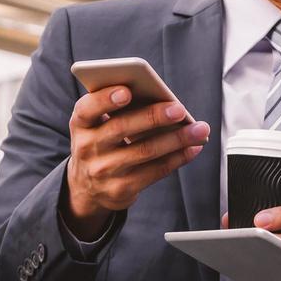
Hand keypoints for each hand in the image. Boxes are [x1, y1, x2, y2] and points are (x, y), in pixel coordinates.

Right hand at [65, 86, 209, 238]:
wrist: (87, 186)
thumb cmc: (102, 142)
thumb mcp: (98, 125)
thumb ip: (119, 110)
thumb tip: (163, 99)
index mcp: (81, 124)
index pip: (87, 109)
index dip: (105, 99)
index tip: (127, 91)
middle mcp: (87, 147)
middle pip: (122, 128)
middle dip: (153, 117)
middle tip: (179, 109)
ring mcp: (103, 170)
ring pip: (145, 151)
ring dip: (177, 139)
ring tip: (200, 129)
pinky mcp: (121, 189)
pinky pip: (155, 171)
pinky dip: (178, 157)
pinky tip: (194, 147)